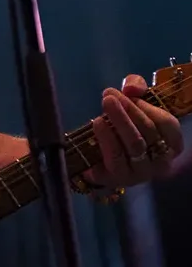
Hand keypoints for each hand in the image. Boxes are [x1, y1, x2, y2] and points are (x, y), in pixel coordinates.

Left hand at [86, 74, 183, 188]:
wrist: (101, 154)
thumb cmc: (125, 123)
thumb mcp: (134, 101)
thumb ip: (136, 86)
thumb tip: (131, 88)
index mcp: (170, 143)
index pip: (167, 124)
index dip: (147, 107)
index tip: (127, 94)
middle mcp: (160, 161)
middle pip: (148, 133)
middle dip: (127, 111)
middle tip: (108, 96)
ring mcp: (141, 173)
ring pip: (134, 147)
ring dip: (118, 124)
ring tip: (103, 108)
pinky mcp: (119, 180)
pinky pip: (115, 163)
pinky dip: (106, 142)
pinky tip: (97, 124)